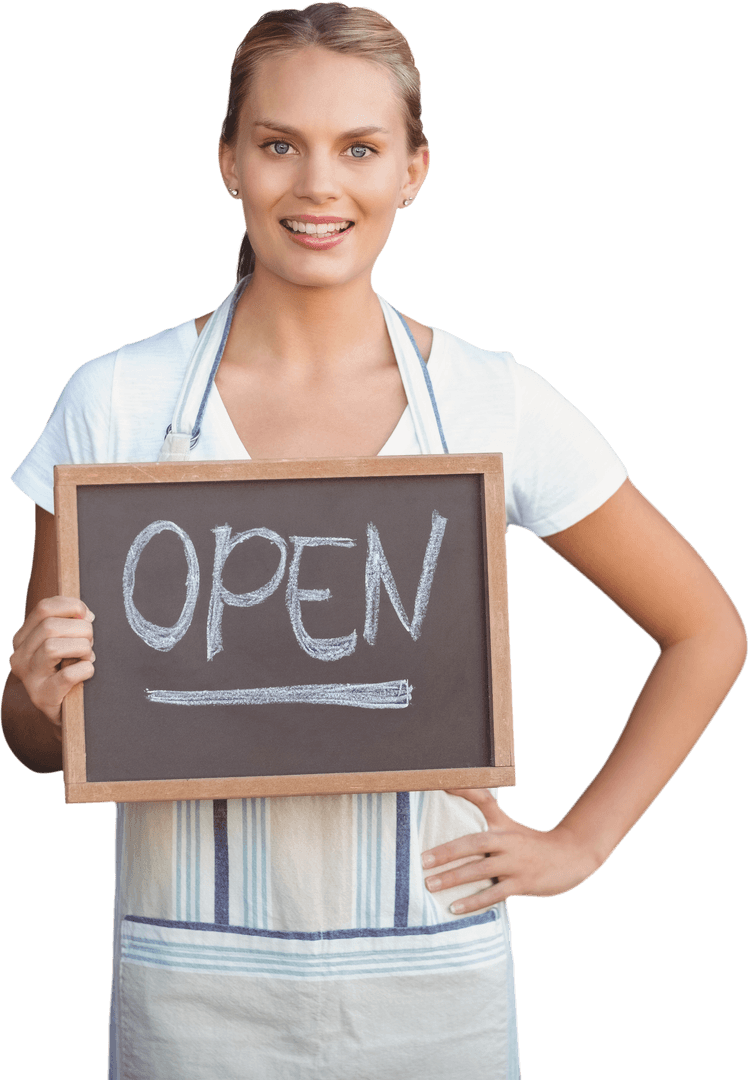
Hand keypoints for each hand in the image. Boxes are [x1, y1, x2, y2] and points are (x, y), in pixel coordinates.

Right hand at [9, 596, 95, 729]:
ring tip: (87, 657)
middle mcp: (20, 656)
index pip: (44, 608)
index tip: (87, 616)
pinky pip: (67, 675)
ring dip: (81, 648)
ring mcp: (29, 678)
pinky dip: (84, 670)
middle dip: (81, 630)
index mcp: (23, 638)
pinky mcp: (43, 697)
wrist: (64, 713)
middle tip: (90, 643)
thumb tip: (85, 615)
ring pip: (52, 647)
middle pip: (50, 626)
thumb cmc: (68, 671)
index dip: (71, 606)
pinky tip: (87, 671)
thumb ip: (69, 624)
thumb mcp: (64, 643)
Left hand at [421, 788, 601, 913]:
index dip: (465, 790)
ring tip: (430, 884)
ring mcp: (515, 863)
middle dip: (447, 852)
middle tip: (423, 860)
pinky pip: (493, 894)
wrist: (572, 856)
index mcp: (504, 825)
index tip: (442, 784)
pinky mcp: (523, 883)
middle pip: (473, 843)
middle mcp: (508, 841)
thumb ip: (487, 827)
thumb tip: (458, 825)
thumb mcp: (511, 829)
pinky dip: (473, 902)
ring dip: (454, 878)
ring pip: (480, 870)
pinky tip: (455, 908)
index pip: (484, 800)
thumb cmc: (533, 844)